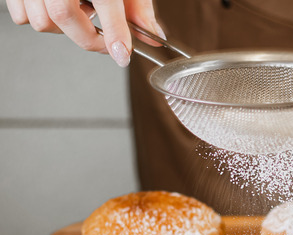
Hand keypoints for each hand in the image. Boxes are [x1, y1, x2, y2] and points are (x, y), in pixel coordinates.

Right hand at [5, 0, 162, 66]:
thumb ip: (137, 6)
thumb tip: (153, 35)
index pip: (105, 0)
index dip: (114, 33)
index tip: (122, 54)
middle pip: (63, 17)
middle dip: (88, 38)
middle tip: (107, 42)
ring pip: (40, 21)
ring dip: (64, 29)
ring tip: (80, 13)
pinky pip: (22, 16)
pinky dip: (41, 19)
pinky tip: (59, 6)